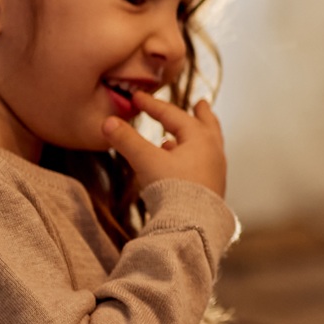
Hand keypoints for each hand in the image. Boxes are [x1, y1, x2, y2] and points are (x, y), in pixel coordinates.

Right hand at [104, 91, 226, 200]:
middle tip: (201, 104)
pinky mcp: (213, 189)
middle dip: (201, 114)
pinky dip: (193, 158)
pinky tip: (178, 166)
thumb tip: (107, 122)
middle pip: (207, 126)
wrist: (193, 225)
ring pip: (208, 146)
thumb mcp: (145, 161)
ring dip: (196, 138)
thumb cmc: (173, 189)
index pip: (174, 115)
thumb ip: (127, 141)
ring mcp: (216, 171)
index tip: (137, 98)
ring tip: (181, 137)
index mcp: (200, 139)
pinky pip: (205, 165)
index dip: (153, 105)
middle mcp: (213, 152)